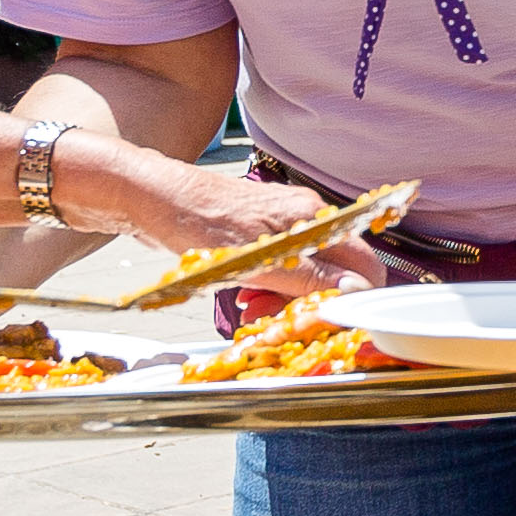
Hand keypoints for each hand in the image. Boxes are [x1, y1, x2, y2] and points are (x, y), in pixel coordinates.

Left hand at [54, 141, 361, 301]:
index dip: (351, 298)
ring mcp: (286, 224)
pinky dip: (269, 286)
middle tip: (274, 317)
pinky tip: (244, 294)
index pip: (365, 264)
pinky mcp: (263, 232)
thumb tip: (356, 291)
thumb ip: (310, 277)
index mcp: (315, 218)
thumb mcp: (257, 261)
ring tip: (251, 307)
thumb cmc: (196, 221)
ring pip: (307, 274)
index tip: (319, 318)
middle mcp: (307, 217)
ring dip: (286, 298)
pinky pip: (283, 267)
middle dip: (311, 301)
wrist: (150, 197)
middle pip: (336, 273)